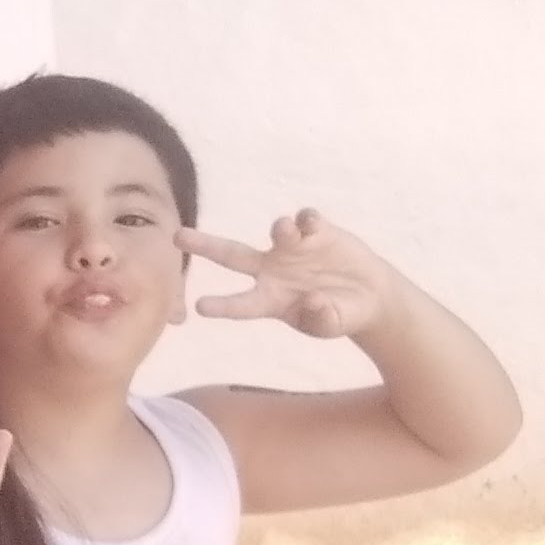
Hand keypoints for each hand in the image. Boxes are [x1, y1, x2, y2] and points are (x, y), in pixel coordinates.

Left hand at [182, 208, 404, 339]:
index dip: (222, 306)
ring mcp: (292, 249)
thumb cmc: (338, 315)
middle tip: (178, 236)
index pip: (240, 304)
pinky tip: (311, 222)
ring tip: (283, 228)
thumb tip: (312, 300)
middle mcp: (272, 271)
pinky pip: (308, 221)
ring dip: (280, 229)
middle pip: (232, 255)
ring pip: (277, 234)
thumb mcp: (330, 324)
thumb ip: (321, 318)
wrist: (366, 295)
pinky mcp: (318, 233)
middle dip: (205, 246)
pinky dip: (308, 220)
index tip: (199, 307)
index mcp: (268, 300)